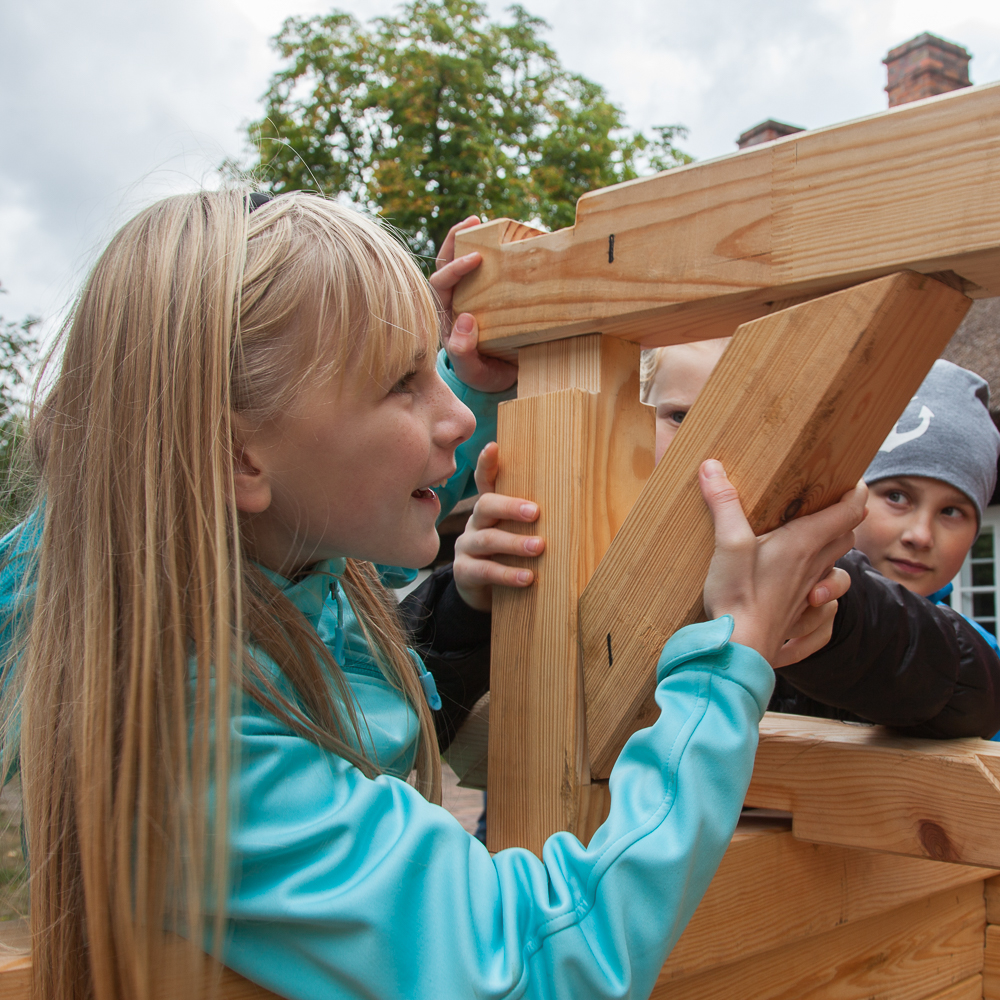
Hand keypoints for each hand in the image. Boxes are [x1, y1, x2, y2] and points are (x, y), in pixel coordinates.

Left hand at [430, 217, 517, 392]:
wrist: (499, 380)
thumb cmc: (483, 374)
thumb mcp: (473, 370)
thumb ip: (464, 353)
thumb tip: (464, 321)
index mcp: (446, 316)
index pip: (440, 284)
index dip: (454, 269)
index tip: (476, 258)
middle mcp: (452, 302)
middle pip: (444, 264)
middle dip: (455, 241)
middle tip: (474, 221)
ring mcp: (467, 297)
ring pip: (458, 262)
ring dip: (465, 238)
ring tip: (479, 220)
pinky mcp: (484, 295)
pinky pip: (481, 270)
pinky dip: (486, 250)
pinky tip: (500, 237)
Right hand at [453, 443, 544, 610]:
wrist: (482, 590)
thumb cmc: (510, 554)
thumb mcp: (519, 533)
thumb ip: (534, 519)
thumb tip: (579, 506)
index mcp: (490, 509)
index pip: (485, 481)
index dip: (487, 464)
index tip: (494, 447)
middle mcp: (475, 523)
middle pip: (485, 505)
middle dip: (510, 507)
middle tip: (536, 512)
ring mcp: (467, 546)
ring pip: (488, 539)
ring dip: (515, 543)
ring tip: (539, 547)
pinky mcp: (464, 571)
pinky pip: (485, 570)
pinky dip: (507, 574)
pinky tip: (527, 577)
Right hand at [700, 459, 866, 664]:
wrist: (740, 650)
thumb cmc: (739, 596)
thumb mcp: (728, 543)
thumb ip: (724, 503)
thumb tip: (712, 466)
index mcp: (804, 543)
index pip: (849, 512)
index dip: (857, 493)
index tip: (853, 482)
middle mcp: (815, 568)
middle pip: (846, 537)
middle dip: (844, 520)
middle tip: (828, 508)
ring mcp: (810, 596)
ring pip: (841, 573)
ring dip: (836, 559)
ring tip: (816, 551)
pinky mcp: (800, 619)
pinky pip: (828, 612)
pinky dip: (827, 601)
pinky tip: (812, 599)